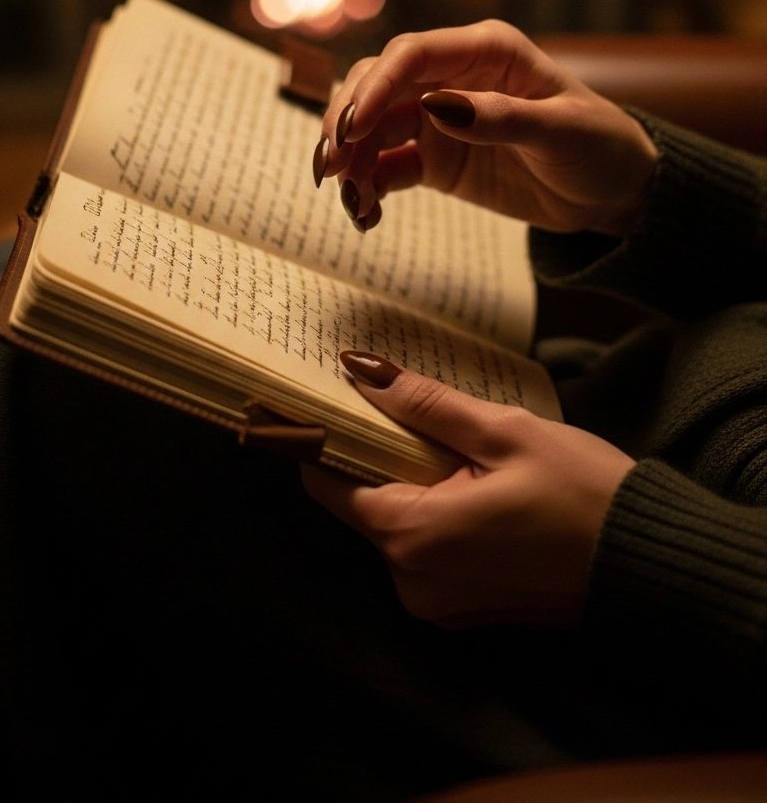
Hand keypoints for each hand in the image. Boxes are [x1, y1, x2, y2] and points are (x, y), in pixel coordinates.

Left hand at [302, 354, 634, 627]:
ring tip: (466, 446)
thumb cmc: (583, 494)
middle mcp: (412, 582)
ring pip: (401, 525)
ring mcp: (439, 603)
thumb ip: (425, 404)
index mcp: (412, 537)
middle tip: (420, 408)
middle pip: (366, 502)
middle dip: (385, 455)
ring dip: (418, 483)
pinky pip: (431, 551)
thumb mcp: (504, 432)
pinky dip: (442, 515)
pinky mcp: (466, 609)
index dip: (328, 436)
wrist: (650, 564)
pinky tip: (483, 486)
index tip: (334, 397)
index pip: (328, 483)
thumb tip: (360, 370)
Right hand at [313, 20, 657, 236]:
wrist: (614, 190)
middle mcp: (453, 76)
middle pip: (377, 84)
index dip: (374, 85)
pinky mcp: (435, 156)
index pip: (412, 55)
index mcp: (486, 50)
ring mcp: (439, 116)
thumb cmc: (599, 145)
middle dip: (346, 121)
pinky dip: (368, 187)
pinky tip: (367, 215)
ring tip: (352, 203)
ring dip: (351, 160)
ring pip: (372, 126)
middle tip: (330, 167)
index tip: (352, 127)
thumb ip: (500, 119)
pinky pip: (387, 166)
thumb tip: (436, 107)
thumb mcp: (560, 132)